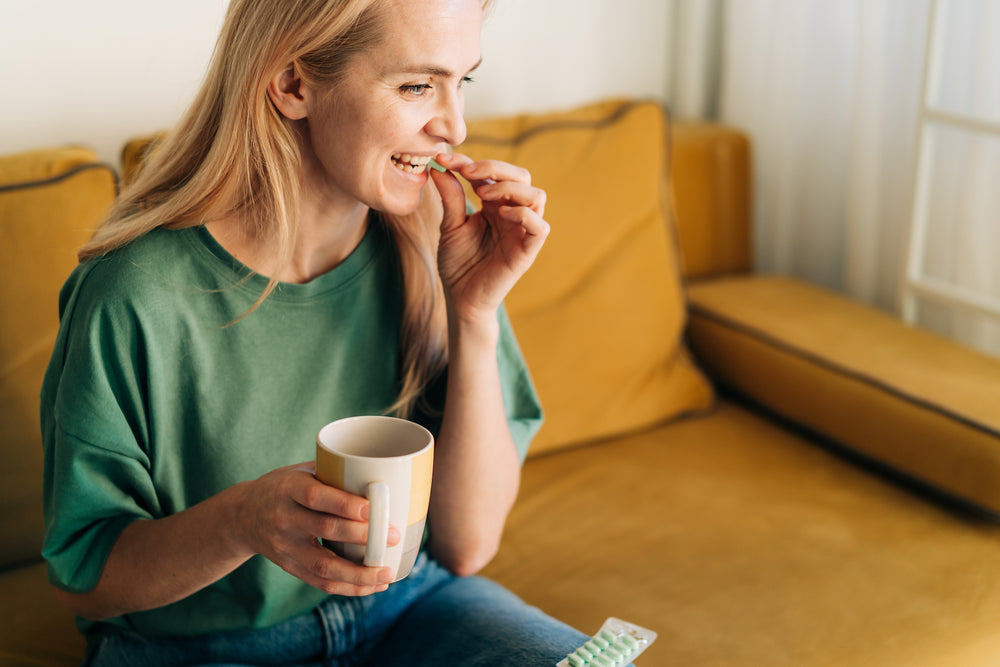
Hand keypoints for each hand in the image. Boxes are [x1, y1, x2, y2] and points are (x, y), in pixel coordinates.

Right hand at [238, 462, 399, 595]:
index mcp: (288, 488)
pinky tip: (373, 585)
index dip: (344, 504)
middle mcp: (284, 518)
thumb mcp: (300, 471)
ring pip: (324, 565)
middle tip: (394, 536)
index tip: (372, 508)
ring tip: (387, 573)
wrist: (243, 516)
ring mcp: (285, 547)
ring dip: (359, 573)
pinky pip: (321, 582)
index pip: (316, 497)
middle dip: (362, 536)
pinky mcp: (290, 567)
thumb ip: (332, 473)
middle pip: (325, 530)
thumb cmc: (284, 487)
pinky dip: (349, 587)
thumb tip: (381, 475)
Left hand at [430, 153, 549, 323]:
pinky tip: (501, 215)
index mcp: (495, 205)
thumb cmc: (458, 263)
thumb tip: (438, 166)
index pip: (492, 173)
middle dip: (495, 167)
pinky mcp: (528, 251)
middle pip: (521, 176)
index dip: (469, 162)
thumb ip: (450, 197)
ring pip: (536, 195)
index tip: (444, 160)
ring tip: (485, 196)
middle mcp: (512, 213)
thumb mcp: (450, 225)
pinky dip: (524, 215)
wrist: (461, 298)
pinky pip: (540, 227)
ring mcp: (522, 231)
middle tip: (467, 173)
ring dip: (511, 188)